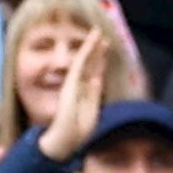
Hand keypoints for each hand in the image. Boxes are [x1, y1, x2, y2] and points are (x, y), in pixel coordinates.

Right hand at [33, 38, 108, 162]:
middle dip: (98, 51)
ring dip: (92, 46)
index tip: (106, 50)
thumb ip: (95, 94)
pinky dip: (86, 50)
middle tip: (105, 38)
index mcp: (86, 92)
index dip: (101, 61)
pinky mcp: (71, 82)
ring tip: (98, 33)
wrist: (66, 139)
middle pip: (91, 64)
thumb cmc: (78, 130)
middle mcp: (80, 85)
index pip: (95, 73)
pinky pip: (79, 62)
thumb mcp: (92, 109)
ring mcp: (74, 83)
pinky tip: (92, 40)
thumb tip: (99, 79)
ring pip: (85, 60)